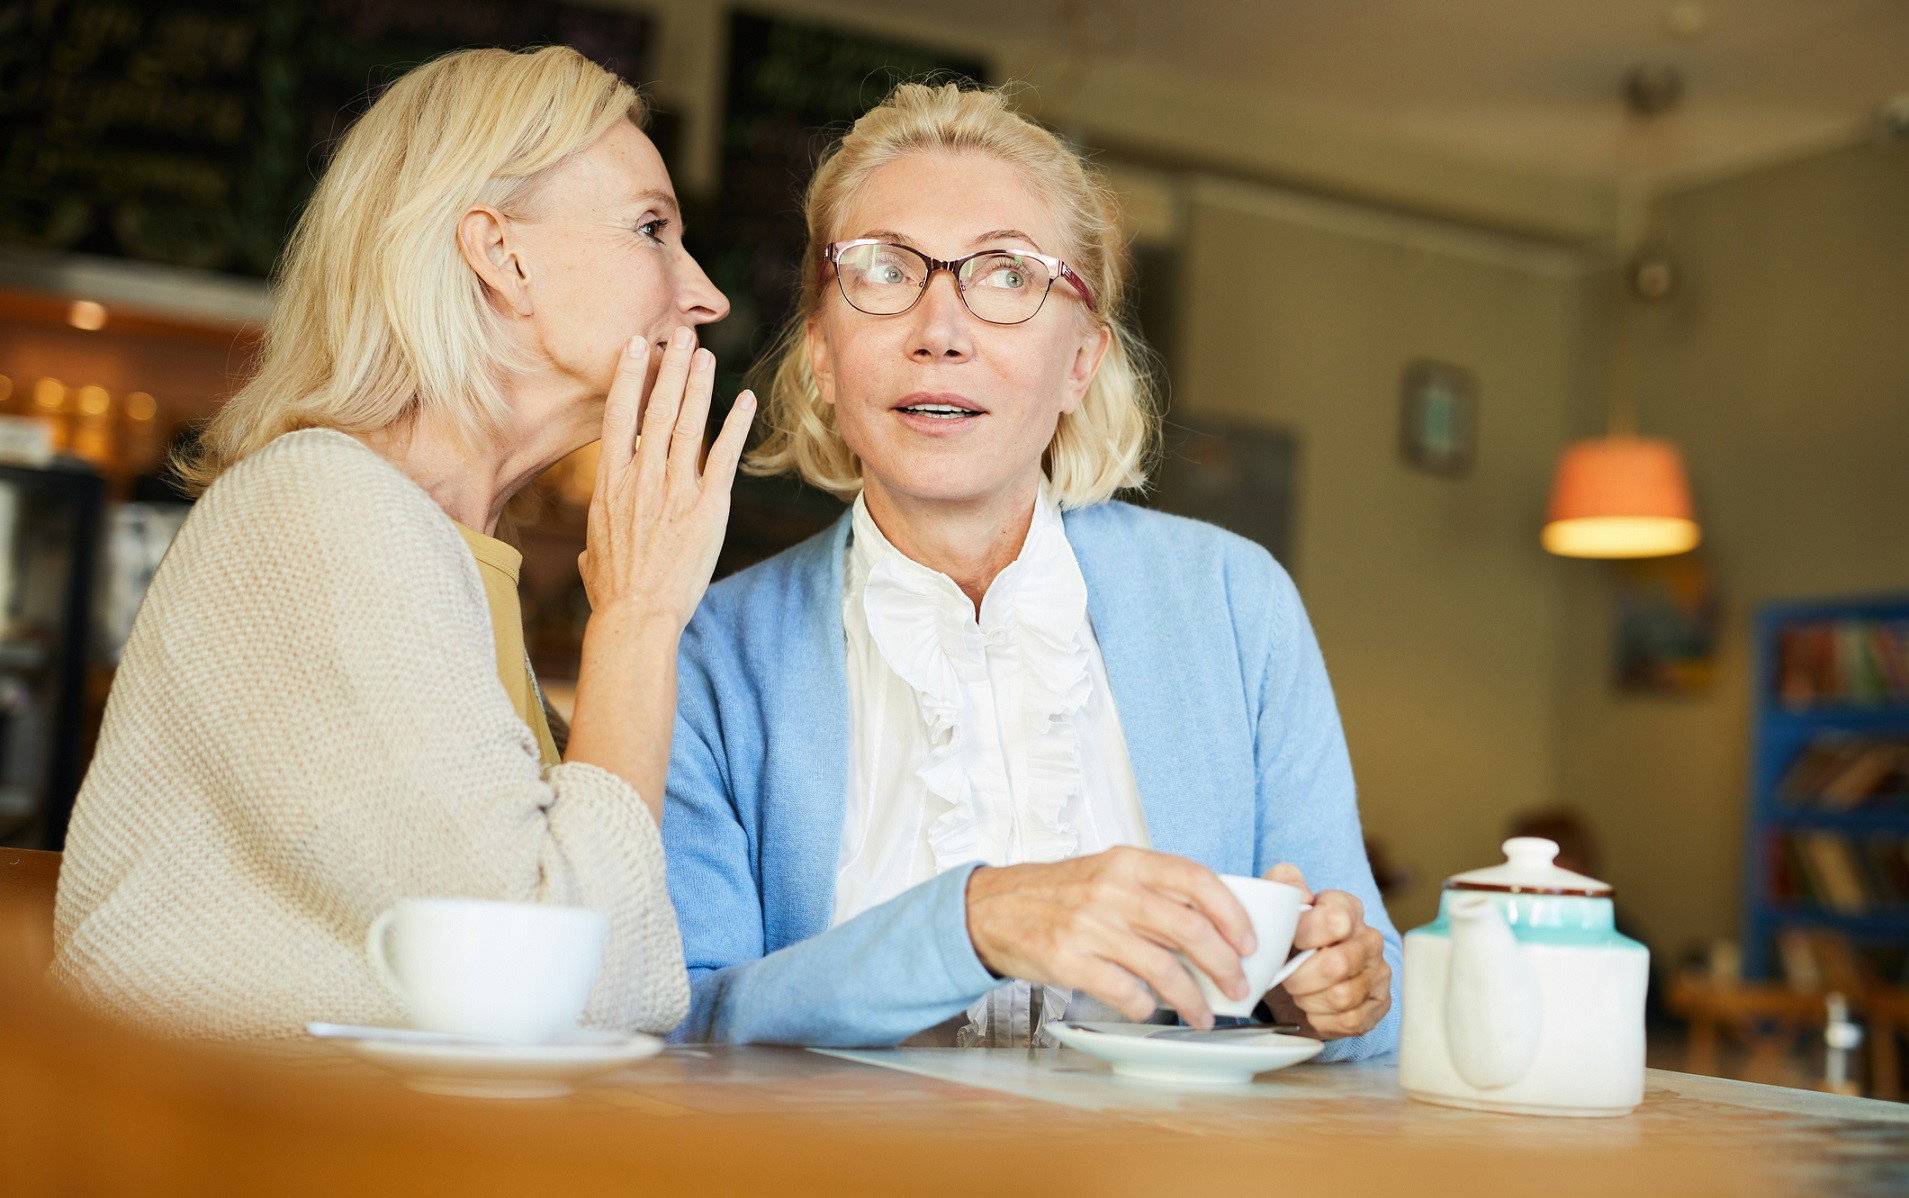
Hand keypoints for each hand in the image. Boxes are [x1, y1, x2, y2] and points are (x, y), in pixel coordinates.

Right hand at [579, 327, 753, 631]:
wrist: (636, 615)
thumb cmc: (612, 592)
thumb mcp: (592, 556)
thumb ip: (596, 540)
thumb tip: (590, 551)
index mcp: (611, 483)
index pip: (618, 416)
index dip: (628, 376)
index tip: (636, 346)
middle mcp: (641, 477)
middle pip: (656, 408)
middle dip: (669, 367)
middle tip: (680, 334)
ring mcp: (675, 489)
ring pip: (687, 423)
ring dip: (698, 384)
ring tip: (706, 353)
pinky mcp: (707, 507)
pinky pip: (724, 456)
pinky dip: (735, 425)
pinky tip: (745, 400)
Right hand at [963, 847, 1257, 1029]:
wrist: (991, 908)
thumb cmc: (1056, 894)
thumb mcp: (1107, 873)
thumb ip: (1154, 891)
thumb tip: (1213, 925)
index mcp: (1127, 863)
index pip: (1196, 880)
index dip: (1232, 913)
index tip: (1249, 941)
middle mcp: (1111, 890)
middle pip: (1189, 928)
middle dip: (1224, 965)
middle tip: (1237, 986)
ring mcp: (1089, 927)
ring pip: (1163, 968)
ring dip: (1192, 999)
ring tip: (1203, 1014)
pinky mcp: (1069, 961)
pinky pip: (1125, 992)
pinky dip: (1146, 1008)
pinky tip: (1151, 1011)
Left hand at [1260, 863, 1390, 1040]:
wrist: (1297, 973)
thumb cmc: (1289, 938)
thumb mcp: (1279, 903)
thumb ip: (1283, 883)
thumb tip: (1300, 894)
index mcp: (1347, 908)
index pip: (1335, 921)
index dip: (1304, 935)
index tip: (1290, 942)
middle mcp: (1369, 938)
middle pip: (1337, 965)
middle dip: (1300, 977)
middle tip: (1288, 977)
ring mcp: (1378, 972)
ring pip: (1341, 997)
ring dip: (1309, 1000)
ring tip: (1300, 992)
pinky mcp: (1379, 1004)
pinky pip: (1349, 1020)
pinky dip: (1322, 1019)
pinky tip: (1314, 1008)